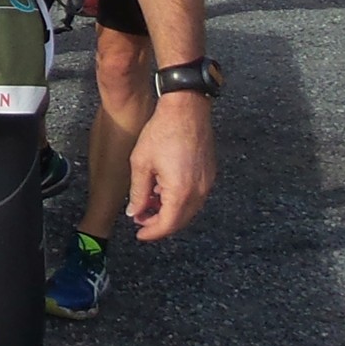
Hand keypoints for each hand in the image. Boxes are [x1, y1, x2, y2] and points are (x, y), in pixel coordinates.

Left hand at [126, 92, 215, 240]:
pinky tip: (161, 190)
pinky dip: (178, 199)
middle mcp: (199, 191)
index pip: (168, 224)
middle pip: (180, 220)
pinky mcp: (209, 174)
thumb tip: (135, 213)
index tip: (140, 235)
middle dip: (159, 223)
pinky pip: (194, 196)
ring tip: (147, 202)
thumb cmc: (162, 132)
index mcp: (181, 192)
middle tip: (140, 219)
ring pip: (188, 209)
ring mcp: (207, 183)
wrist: (186, 110)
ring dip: (168, 210)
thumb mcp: (141, 163)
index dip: (152, 233)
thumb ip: (138, 192)